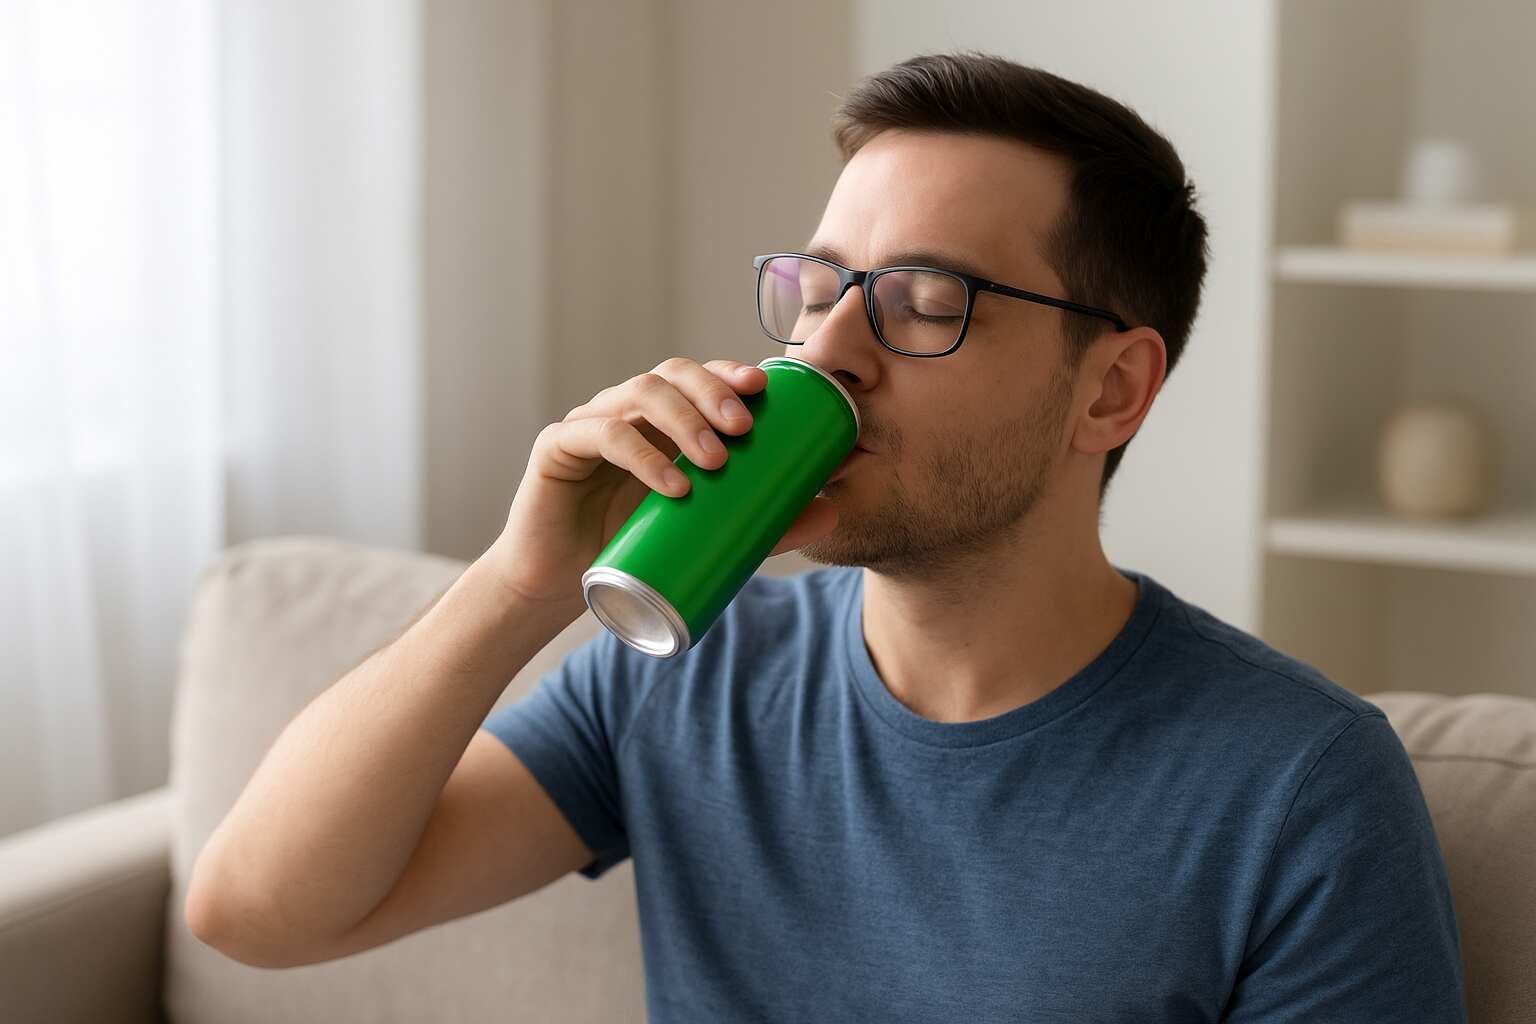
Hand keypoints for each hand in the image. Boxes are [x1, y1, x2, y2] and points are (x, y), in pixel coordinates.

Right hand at [482, 357, 838, 609]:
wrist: (559, 587)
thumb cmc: (632, 550)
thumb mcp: (707, 533)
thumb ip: (764, 523)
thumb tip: (831, 511)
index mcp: (660, 420)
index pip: (698, 377)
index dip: (728, 372)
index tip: (763, 388)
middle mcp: (625, 410)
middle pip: (671, 373)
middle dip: (712, 391)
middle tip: (744, 428)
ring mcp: (589, 424)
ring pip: (639, 393)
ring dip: (683, 419)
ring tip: (716, 460)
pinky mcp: (556, 449)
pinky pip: (599, 435)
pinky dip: (640, 454)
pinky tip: (671, 483)